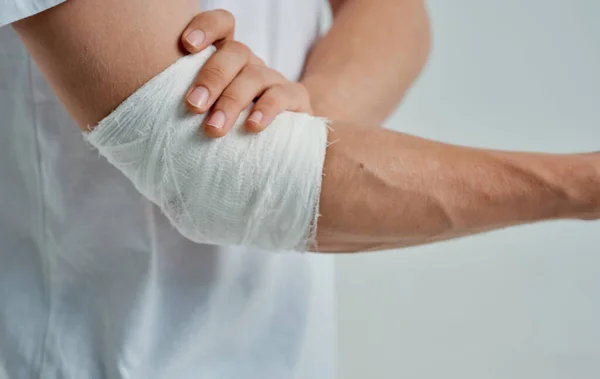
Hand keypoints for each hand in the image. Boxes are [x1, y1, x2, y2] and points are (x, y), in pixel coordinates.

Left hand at [180, 10, 311, 137]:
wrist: (278, 142)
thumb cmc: (230, 126)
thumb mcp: (208, 110)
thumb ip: (193, 102)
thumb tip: (157, 115)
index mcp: (226, 59)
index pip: (221, 26)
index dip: (206, 27)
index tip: (188, 46)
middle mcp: (250, 63)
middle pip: (235, 53)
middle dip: (212, 78)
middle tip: (193, 106)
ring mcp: (273, 79)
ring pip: (254, 76)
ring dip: (231, 101)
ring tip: (213, 129)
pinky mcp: (295, 98)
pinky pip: (281, 96)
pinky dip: (266, 110)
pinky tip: (251, 126)